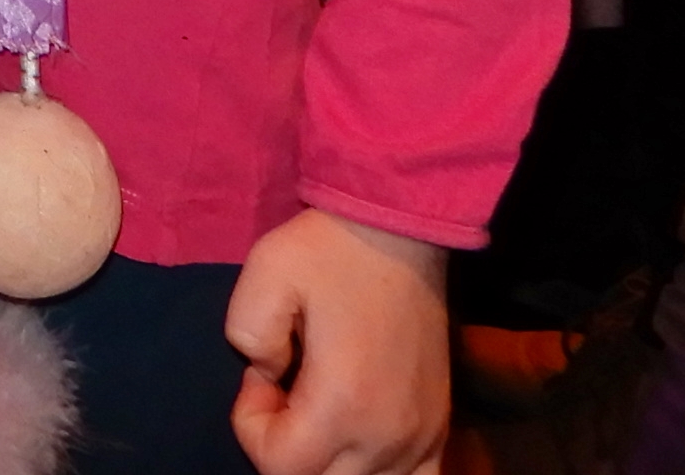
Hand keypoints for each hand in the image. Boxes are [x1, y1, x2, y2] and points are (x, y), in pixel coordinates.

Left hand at [223, 208, 450, 474]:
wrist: (398, 232)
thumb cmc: (329, 251)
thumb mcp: (263, 274)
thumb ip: (246, 335)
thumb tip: (267, 374)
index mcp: (343, 403)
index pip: (280, 467)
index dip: (251, 425)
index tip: (261, 374)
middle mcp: (387, 436)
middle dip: (285, 446)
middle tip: (285, 389)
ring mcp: (420, 437)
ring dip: (326, 460)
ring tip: (317, 408)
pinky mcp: (438, 428)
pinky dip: (377, 472)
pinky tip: (357, 436)